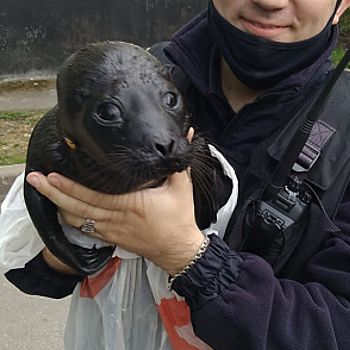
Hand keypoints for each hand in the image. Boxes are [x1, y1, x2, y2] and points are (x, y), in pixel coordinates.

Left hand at [26, 170, 204, 274]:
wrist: (178, 249)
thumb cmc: (180, 218)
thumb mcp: (182, 187)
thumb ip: (177, 162)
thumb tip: (185, 135)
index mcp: (133, 204)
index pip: (95, 196)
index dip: (71, 187)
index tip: (53, 175)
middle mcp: (117, 218)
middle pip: (78, 207)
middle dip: (54, 193)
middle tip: (35, 179)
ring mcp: (112, 230)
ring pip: (78, 220)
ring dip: (58, 205)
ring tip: (43, 191)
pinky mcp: (112, 238)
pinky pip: (86, 230)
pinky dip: (71, 220)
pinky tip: (61, 210)